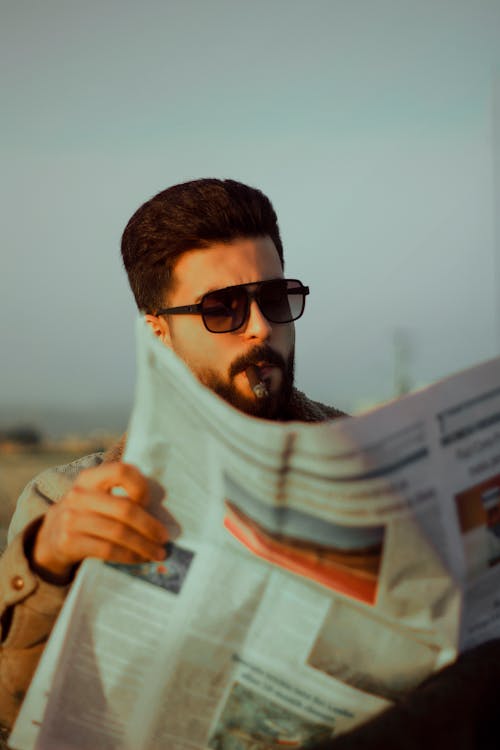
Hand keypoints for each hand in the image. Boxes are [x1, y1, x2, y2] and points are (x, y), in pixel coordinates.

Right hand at [31, 462, 168, 583]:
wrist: (50, 537)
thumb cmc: (86, 514)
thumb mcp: (96, 496)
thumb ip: (120, 495)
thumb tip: (161, 511)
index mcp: (90, 478)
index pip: (121, 471)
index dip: (140, 486)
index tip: (150, 503)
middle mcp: (79, 495)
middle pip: (124, 509)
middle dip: (149, 526)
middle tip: (165, 538)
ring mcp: (71, 519)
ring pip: (118, 533)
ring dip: (143, 545)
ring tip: (158, 553)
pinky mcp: (68, 542)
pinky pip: (107, 550)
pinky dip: (128, 556)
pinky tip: (140, 559)